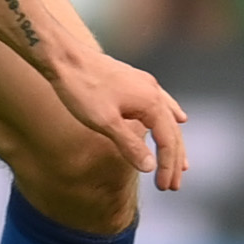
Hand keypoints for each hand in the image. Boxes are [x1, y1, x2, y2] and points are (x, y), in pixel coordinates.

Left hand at [51, 49, 188, 189]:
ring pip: (167, 118)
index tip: (166, 187)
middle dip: (174, 160)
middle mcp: (153, 91)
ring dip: (173, 142)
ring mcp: (144, 84)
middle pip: (172, 131)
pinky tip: (177, 119)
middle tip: (173, 186)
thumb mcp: (105, 122)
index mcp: (151, 102)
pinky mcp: (133, 81)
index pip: (168, 141)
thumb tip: (151, 167)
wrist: (62, 56)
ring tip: (181, 163)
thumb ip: (129, 145)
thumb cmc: (81, 88)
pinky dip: (169, 118)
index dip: (168, 167)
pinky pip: (160, 103)